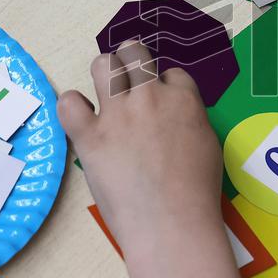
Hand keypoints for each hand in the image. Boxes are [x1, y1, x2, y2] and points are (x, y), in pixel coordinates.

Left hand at [57, 41, 223, 251]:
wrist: (171, 223)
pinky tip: (81, 119)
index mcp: (183, 99)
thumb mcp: (208, 145)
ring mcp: (117, 115)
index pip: (172, 73)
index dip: (166, 86)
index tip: (163, 104)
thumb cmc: (197, 193)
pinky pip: (69, 104)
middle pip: (135, 54)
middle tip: (130, 84)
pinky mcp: (90, 136)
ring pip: (103, 65)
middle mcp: (149, 97)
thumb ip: (190, 119)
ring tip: (106, 93)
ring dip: (104, 74)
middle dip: (132, 63)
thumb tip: (176, 115)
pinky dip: (73, 107)